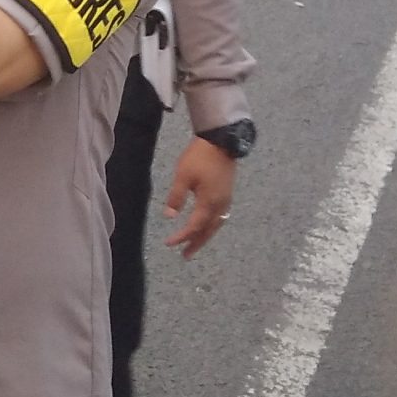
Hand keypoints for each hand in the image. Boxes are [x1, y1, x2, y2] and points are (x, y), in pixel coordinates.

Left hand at [163, 137, 237, 258]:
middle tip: (185, 255)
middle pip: (207, 230)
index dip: (181, 237)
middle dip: (196, 243)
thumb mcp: (183, 176)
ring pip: (215, 225)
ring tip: (194, 244)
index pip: (194, 226)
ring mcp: (226, 200)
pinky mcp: (227, 194)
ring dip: (205, 236)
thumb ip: (176, 197)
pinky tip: (205, 225)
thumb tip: (169, 217)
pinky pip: (220, 217)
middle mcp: (220, 205)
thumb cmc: (200, 157)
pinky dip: (211, 226)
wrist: (221, 141)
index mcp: (209, 203)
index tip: (169, 244)